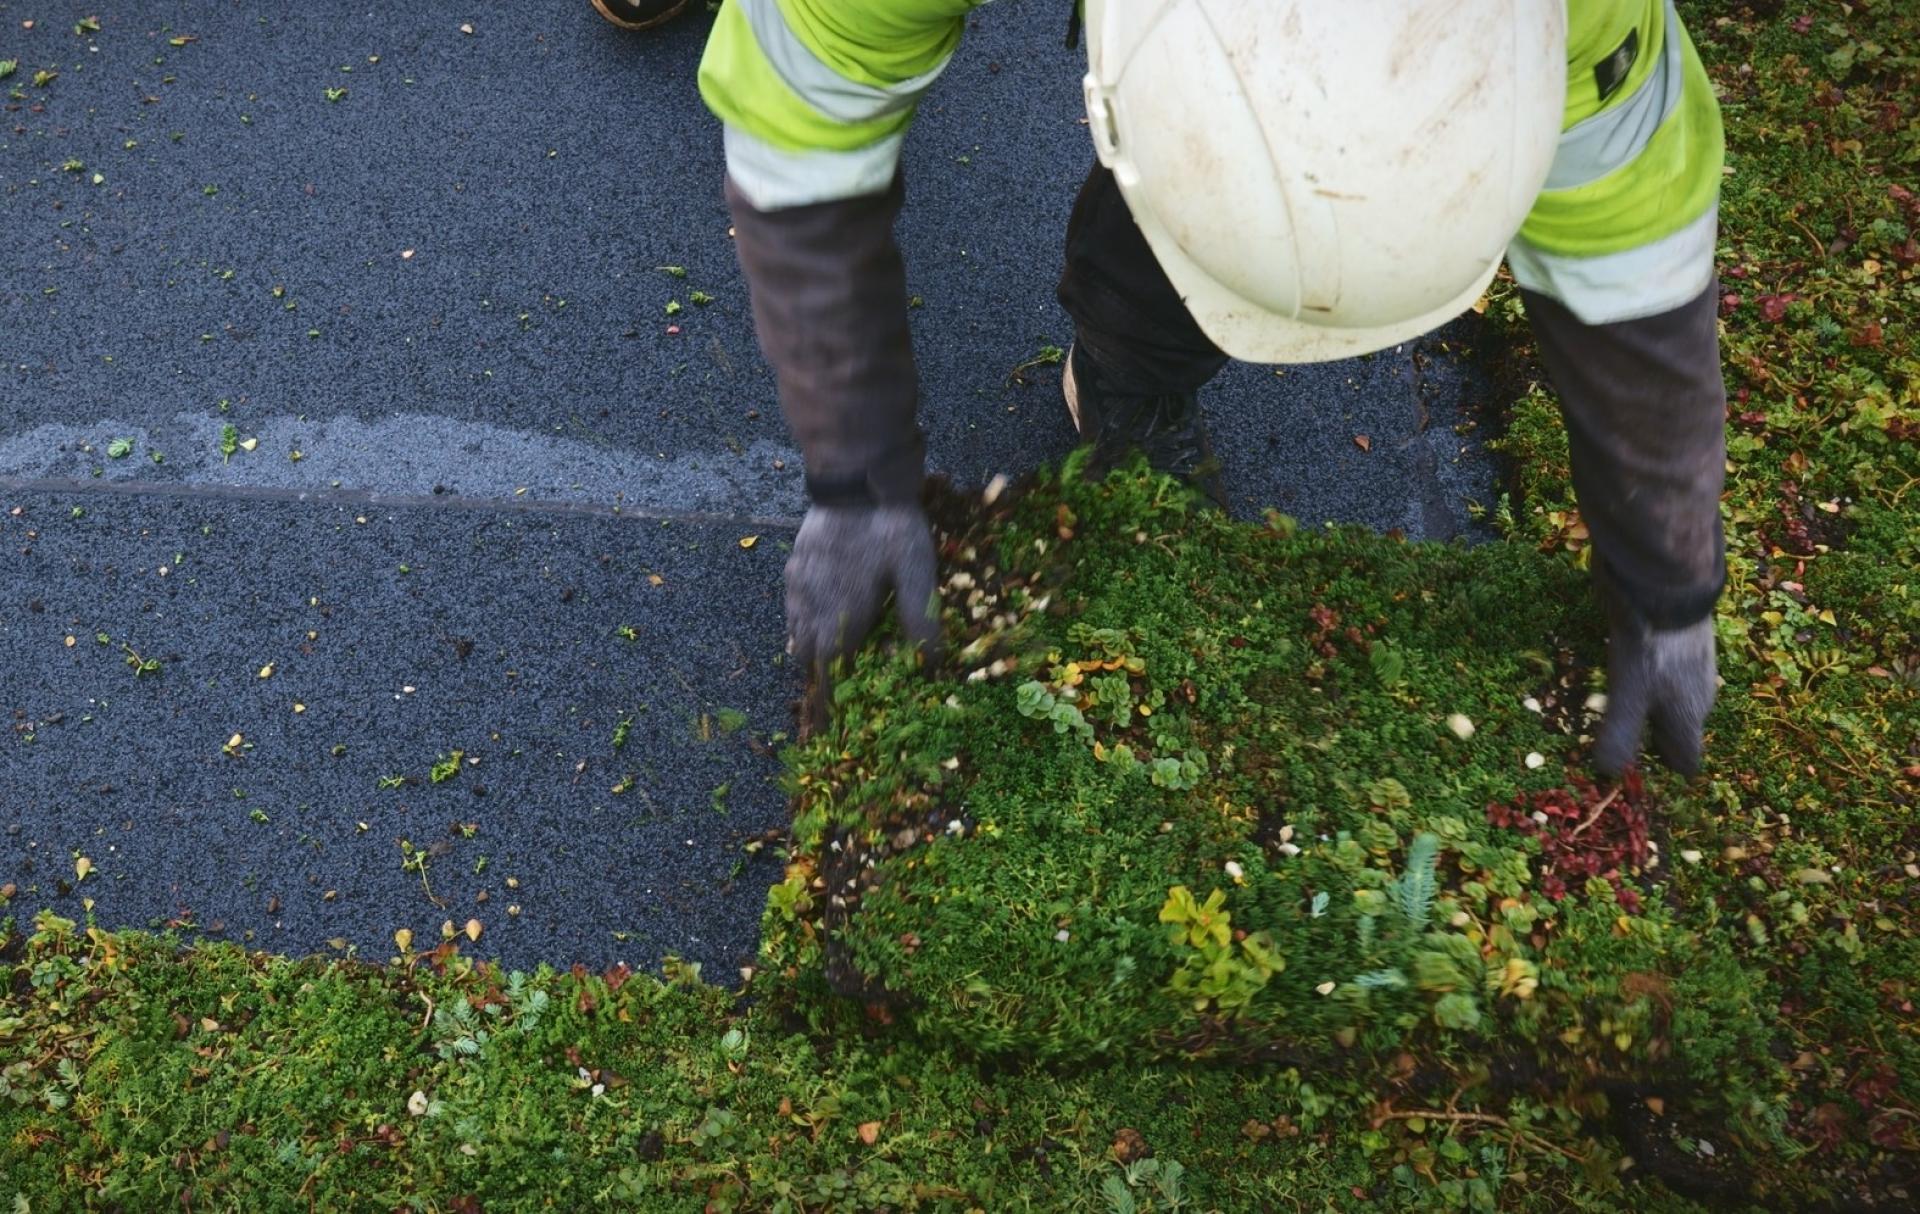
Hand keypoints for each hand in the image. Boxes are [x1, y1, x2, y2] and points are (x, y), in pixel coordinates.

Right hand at [786, 504, 940, 733]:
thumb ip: (920, 620)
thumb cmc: (890, 527)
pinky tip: (816, 621)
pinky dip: (803, 624)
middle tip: (837, 693)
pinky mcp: (796, 564)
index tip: (834, 722)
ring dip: (811, 651)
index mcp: (840, 616)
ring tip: (826, 665)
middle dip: (820, 678)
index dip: (831, 699)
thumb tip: (931, 666)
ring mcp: (799, 584)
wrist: (855, 476)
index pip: (828, 672)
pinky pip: (793, 607)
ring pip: (796, 632)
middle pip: (808, 657)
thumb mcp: (917, 573)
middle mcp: (812, 606)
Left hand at [1593, 615, 1716, 776]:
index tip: (1632, 763)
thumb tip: (1608, 772)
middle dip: (1652, 738)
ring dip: (1651, 706)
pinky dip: (1654, 677)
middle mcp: (1700, 697)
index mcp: (1689, 717)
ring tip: (1620, 697)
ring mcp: (1697, 668)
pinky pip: (1673, 673)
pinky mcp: (1688, 644)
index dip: (1661, 769)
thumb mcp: (1628, 695)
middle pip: (1678, 732)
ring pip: (1676, 701)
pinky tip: (1633, 663)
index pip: (1686, 762)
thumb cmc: (1650, 648)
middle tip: (1618, 730)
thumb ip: (1621, 735)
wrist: (1670, 587)